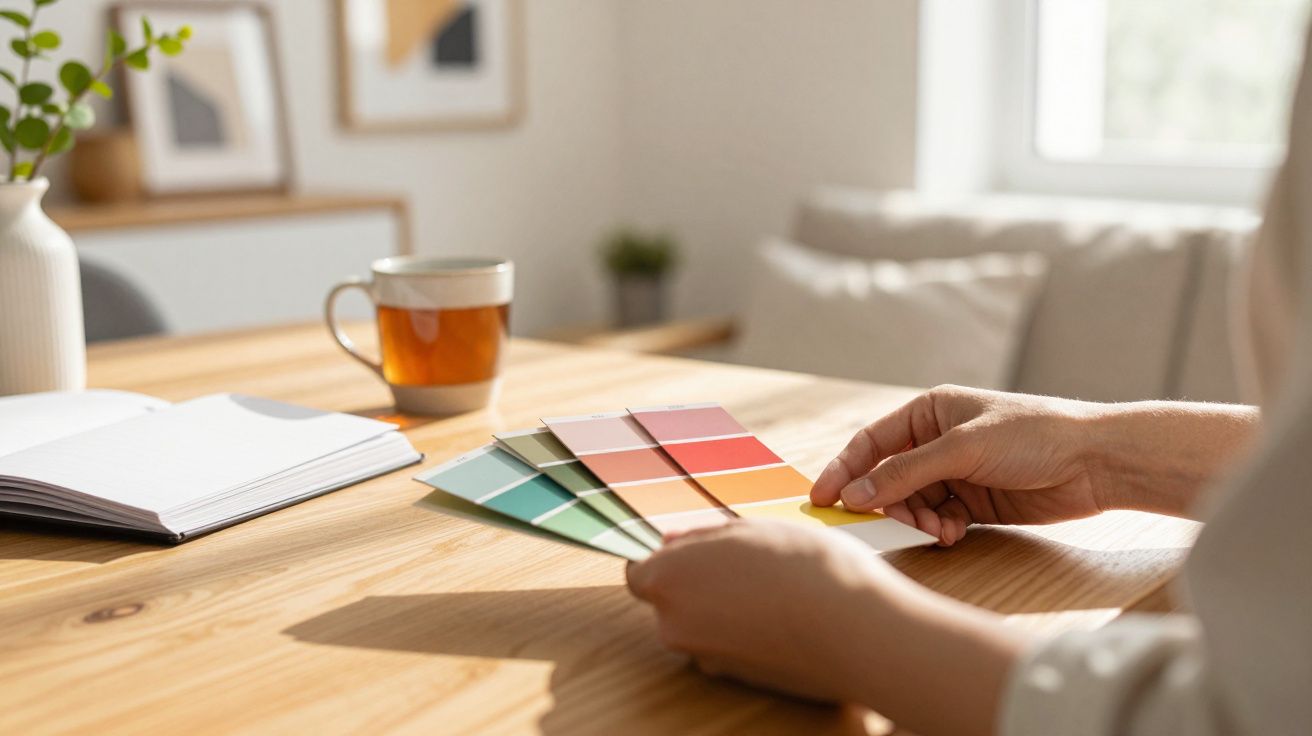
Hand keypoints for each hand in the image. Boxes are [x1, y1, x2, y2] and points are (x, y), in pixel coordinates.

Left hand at [626, 519, 918, 703]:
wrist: (854, 627)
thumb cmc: (801, 566)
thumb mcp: (746, 529)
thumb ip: (698, 537)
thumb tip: (671, 543)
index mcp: (666, 580)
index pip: (639, 572)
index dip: (666, 559)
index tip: (696, 549)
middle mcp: (674, 625)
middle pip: (671, 601)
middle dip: (698, 583)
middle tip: (746, 562)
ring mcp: (706, 658)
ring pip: (703, 625)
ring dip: (725, 608)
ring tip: (773, 587)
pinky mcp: (737, 680)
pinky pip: (730, 648)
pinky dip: (746, 633)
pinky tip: (783, 616)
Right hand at [811, 385, 1103, 545]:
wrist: (1096, 463)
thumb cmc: (1033, 435)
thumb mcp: (963, 448)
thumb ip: (906, 473)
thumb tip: (856, 494)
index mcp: (928, 411)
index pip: (871, 442)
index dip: (844, 469)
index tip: (821, 499)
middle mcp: (936, 440)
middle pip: (887, 478)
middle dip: (886, 502)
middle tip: (888, 524)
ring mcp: (955, 473)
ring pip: (911, 503)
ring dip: (914, 520)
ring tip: (934, 530)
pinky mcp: (973, 503)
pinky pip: (937, 519)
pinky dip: (937, 530)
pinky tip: (951, 534)